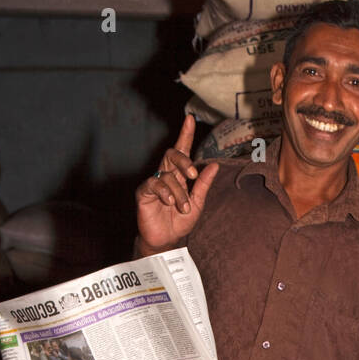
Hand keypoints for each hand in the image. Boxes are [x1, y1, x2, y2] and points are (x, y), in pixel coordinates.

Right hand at [135, 116, 218, 253]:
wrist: (167, 240)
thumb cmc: (180, 221)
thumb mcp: (197, 203)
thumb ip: (203, 185)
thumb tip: (214, 165)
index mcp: (179, 175)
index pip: (182, 151)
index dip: (185, 135)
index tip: (189, 119)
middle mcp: (166, 174)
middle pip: (173, 154)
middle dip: (184, 161)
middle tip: (193, 175)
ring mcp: (154, 182)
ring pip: (167, 174)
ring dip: (179, 192)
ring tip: (182, 208)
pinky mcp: (144, 192)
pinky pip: (154, 184)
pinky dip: (165, 192)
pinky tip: (169, 202)